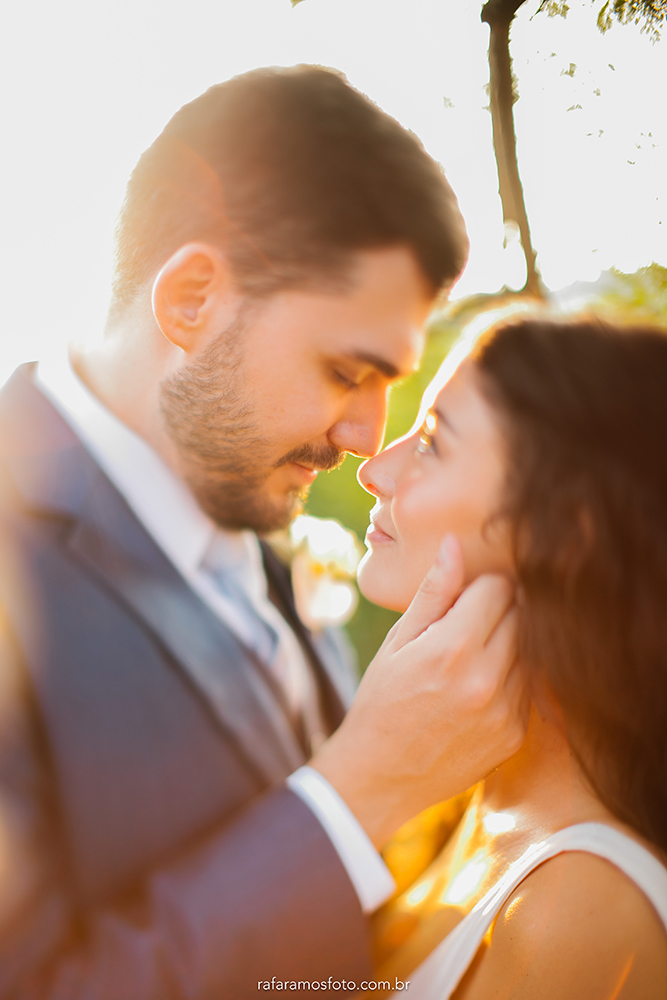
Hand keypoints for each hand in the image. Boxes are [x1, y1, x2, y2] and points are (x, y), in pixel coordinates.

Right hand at [310, 534, 527, 847]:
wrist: (380, 776)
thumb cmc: (382, 699)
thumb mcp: (397, 642)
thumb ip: (433, 592)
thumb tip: (454, 543)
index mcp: (452, 648)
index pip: (498, 588)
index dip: (483, 586)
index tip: (466, 596)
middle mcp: (485, 679)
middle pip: (521, 614)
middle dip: (500, 609)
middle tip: (471, 622)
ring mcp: (505, 710)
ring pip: (530, 649)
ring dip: (510, 643)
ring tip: (474, 655)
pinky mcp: (515, 734)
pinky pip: (529, 686)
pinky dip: (512, 677)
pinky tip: (480, 686)